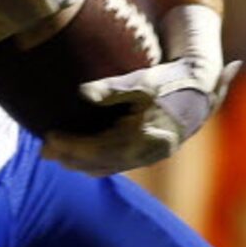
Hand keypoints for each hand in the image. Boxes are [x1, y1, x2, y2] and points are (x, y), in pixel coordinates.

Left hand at [46, 5, 237, 175]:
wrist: (202, 87)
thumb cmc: (171, 79)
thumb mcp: (143, 79)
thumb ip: (113, 88)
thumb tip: (82, 92)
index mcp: (143, 136)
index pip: (98, 148)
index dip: (71, 146)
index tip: (48, 137)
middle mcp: (146, 153)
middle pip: (99, 163)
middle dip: (70, 158)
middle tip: (43, 151)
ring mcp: (148, 157)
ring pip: (107, 167)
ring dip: (79, 164)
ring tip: (54, 155)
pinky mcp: (148, 155)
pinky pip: (116, 165)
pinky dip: (95, 163)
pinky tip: (77, 156)